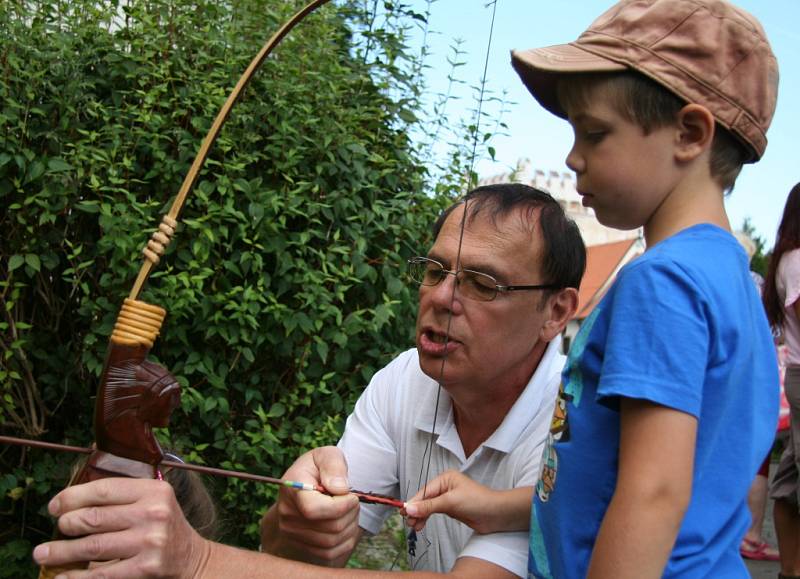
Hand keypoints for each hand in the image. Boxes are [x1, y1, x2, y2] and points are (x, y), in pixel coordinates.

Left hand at [32, 478, 208, 577]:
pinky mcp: (146, 568)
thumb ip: (124, 498)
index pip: (104, 489)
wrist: (193, 559)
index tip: (55, 506)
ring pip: (93, 546)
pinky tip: (62, 576)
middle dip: (66, 524)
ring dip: (61, 551)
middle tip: (55, 530)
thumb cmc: (164, 528)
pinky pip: (101, 574)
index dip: (72, 497)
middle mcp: (153, 513)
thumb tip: (71, 503)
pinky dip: (76, 577)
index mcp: (154, 491)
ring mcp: (150, 542)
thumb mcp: (154, 502)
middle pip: (95, 518)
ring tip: (42, 553)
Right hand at [261, 446, 360, 565]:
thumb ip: (333, 466)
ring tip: (349, 511)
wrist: (304, 483)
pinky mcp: (300, 546)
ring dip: (350, 527)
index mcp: (292, 488)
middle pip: (329, 528)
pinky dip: (345, 541)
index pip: (314, 510)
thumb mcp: (327, 455)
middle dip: (350, 514)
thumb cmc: (319, 468)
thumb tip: (340, 489)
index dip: (340, 506)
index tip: (351, 495)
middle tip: (353, 501)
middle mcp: (287, 515)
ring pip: (331, 543)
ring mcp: (291, 533)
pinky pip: (329, 554)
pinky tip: (345, 525)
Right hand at [404, 470, 531, 534]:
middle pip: (425, 499)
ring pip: (429, 507)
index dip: (413, 502)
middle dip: (416, 510)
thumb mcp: (450, 502)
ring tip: (414, 527)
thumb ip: (429, 506)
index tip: (403, 512)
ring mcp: (448, 498)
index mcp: (445, 479)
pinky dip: (427, 518)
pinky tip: (422, 525)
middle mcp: (446, 486)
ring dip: (420, 516)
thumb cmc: (477, 501)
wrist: (496, 514)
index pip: (425, 491)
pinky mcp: (452, 508)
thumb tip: (409, 508)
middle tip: (408, 522)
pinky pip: (435, 512)